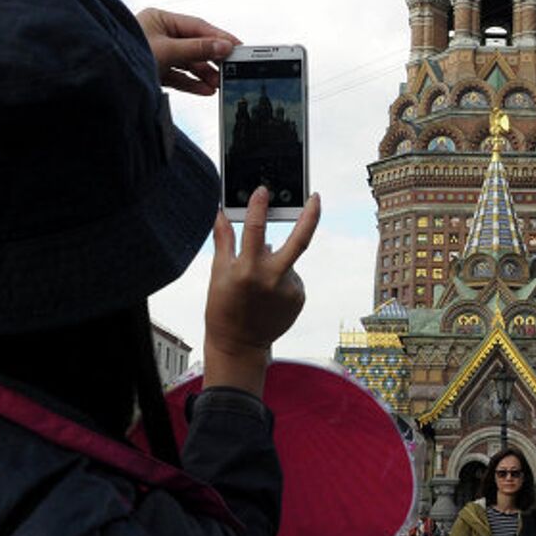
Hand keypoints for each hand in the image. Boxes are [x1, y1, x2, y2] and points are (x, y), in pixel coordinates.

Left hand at [135, 7, 237, 94]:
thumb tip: (223, 46)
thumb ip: (196, 49)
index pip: (197, 26)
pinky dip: (192, 82)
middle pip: (194, 45)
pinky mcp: (154, 71)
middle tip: (231, 69)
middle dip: (212, 59)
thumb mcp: (166, 50)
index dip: (218, 37)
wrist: (102, 78)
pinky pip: (178, 76)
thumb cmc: (127, 52)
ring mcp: (157, 53)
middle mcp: (159, 34)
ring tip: (218, 84)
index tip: (237, 47)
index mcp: (160, 19)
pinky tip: (206, 90)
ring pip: (187, 62)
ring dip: (204, 73)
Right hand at [205, 188, 320, 392]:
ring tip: (256, 285)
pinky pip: (291, 276)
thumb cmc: (223, 308)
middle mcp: (272, 279)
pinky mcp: (299, 297)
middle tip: (317, 197)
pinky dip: (280, 276)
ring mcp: (290, 289)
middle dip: (311, 216)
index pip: (256, 230)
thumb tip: (220, 213)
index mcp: (248, 271)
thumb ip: (224, 241)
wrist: (240, 345)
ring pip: (287, 261)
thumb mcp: (218, 274)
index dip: (258, 207)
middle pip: (300, 241)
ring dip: (274, 262)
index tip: (263, 190)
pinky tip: (267, 294)